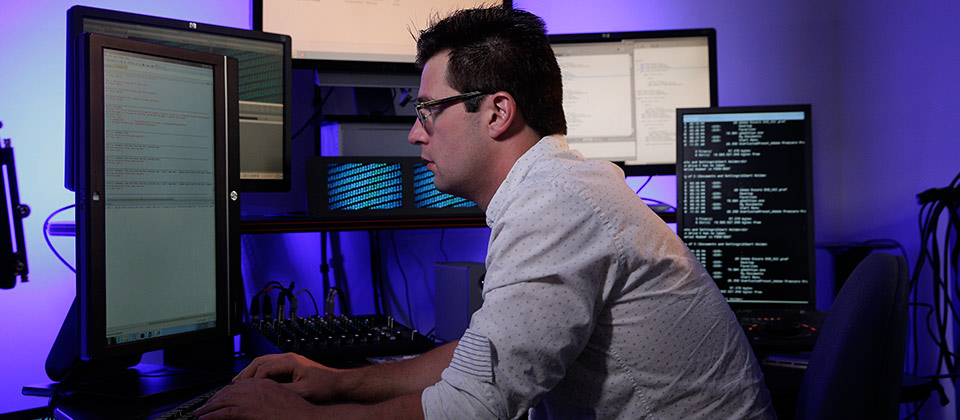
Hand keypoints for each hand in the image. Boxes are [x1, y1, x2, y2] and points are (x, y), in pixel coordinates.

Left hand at [195, 378, 320, 419]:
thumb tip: (258, 403)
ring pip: (223, 400)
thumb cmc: (298, 411)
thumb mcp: (282, 398)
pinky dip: (212, 415)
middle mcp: (256, 387)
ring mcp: (252, 398)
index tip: (218, 399)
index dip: (225, 392)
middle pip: (228, 390)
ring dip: (209, 407)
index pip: (239, 384)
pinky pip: (225, 412)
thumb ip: (268, 397)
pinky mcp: (249, 410)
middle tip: (204, 407)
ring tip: (200, 414)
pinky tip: (204, 419)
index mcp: (264, 383)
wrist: (305, 417)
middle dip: (214, 399)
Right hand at [233, 353, 344, 401]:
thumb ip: (285, 392)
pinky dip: (258, 374)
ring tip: (237, 384)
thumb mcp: (304, 392)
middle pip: (259, 362)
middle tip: (233, 386)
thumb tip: (267, 395)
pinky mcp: (289, 366)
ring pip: (262, 363)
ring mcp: (288, 361)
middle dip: (245, 373)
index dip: (253, 380)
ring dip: (249, 372)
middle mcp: (287, 358)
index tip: (245, 391)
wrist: (338, 382)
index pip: (263, 368)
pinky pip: (268, 367)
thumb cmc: (325, 385)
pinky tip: (253, 383)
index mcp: (290, 361)